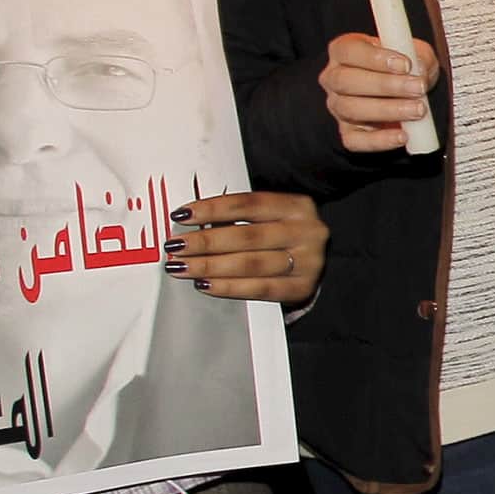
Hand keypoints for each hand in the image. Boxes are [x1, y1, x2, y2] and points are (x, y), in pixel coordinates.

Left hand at [166, 191, 326, 304]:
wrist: (318, 262)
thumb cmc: (281, 235)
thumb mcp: (270, 217)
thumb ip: (237, 217)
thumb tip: (189, 223)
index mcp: (297, 207)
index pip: (249, 204)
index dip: (212, 209)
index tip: (181, 215)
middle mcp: (307, 232)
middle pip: (248, 236)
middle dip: (206, 242)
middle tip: (175, 246)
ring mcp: (308, 262)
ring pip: (251, 264)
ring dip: (210, 266)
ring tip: (182, 267)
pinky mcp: (301, 287)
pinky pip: (259, 289)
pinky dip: (228, 287)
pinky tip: (205, 284)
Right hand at [320, 31, 438, 153]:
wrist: (407, 95)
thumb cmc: (405, 68)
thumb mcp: (415, 53)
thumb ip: (418, 56)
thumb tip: (419, 68)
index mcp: (344, 51)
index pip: (349, 51)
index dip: (376, 58)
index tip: (406, 64)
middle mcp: (334, 78)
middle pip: (347, 81)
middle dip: (386, 85)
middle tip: (418, 88)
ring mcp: (338, 107)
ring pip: (351, 109)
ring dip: (388, 110)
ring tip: (419, 109)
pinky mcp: (348, 132)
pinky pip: (355, 140)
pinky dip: (380, 140)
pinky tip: (403, 136)